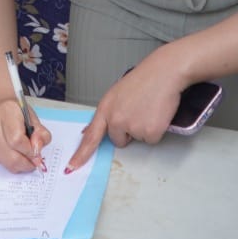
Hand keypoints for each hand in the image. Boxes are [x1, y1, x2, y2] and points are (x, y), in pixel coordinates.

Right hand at [0, 98, 52, 173]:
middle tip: (35, 160)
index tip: (37, 151)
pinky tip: (14, 151)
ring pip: (8, 164)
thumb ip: (41, 134)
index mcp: (8, 112)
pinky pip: (3, 164)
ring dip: (21, 164)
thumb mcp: (34, 119)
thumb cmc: (17, 112)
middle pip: (12, 157)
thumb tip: (37, 151)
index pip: (17, 140)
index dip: (30, 150)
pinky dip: (13, 162)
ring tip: (26, 155)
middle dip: (28, 163)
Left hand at [65, 54, 186, 172]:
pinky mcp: (149, 132)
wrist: (164, 73)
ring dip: (144, 128)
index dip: (81, 154)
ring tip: (149, 108)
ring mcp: (132, 127)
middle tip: (139, 111)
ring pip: (138, 140)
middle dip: (128, 132)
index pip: (90, 137)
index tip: (73, 166)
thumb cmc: (144, 80)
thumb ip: (108, 113)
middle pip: (118, 140)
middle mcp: (116, 120)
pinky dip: (156, 130)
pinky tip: (157, 113)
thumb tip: (97, 130)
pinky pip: (152, 140)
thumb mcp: (117, 94)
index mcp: (105, 109)